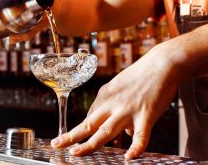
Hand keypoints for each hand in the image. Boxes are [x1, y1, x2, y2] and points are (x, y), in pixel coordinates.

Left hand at [51, 42, 180, 159]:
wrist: (161, 63)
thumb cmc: (141, 75)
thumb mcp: (120, 86)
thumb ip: (116, 106)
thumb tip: (124, 130)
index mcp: (105, 96)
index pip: (90, 118)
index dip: (81, 131)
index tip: (76, 138)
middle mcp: (112, 104)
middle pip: (88, 123)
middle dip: (71, 136)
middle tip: (56, 144)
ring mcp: (127, 110)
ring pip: (105, 131)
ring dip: (89, 144)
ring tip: (76, 153)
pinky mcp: (146, 115)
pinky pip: (141, 135)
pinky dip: (136, 148)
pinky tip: (128, 157)